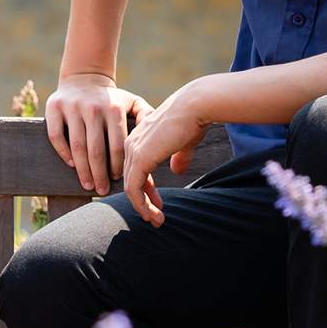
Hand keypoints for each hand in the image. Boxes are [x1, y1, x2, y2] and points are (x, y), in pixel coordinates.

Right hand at [44, 73, 155, 194]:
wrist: (84, 77)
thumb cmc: (112, 99)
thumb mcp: (133, 103)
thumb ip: (147, 119)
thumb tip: (160, 142)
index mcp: (114, 109)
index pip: (117, 145)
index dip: (117, 165)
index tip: (117, 179)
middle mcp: (93, 108)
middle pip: (96, 149)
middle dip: (99, 174)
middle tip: (101, 191)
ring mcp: (72, 108)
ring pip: (77, 146)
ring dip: (82, 169)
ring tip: (87, 185)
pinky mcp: (54, 108)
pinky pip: (56, 136)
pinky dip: (63, 152)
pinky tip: (71, 165)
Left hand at [120, 83, 215, 227]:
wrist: (195, 106)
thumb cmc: (194, 119)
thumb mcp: (184, 142)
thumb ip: (178, 156)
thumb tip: (178, 170)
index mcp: (140, 137)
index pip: (137, 168)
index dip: (147, 188)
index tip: (158, 204)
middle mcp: (132, 143)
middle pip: (131, 179)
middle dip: (144, 201)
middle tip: (156, 217)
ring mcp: (133, 151)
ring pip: (130, 188)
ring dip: (143, 207)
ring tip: (156, 220)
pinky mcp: (139, 159)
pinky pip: (133, 189)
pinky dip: (141, 205)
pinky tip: (153, 214)